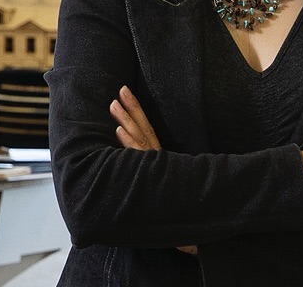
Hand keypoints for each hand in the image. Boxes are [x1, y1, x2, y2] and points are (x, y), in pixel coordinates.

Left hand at [109, 87, 196, 254]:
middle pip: (143, 126)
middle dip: (131, 107)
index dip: (136, 110)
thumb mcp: (161, 174)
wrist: (188, 212)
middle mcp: (155, 156)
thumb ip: (151, 162)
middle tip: (120, 90)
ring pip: (138, 137)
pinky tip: (118, 132)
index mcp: (158, 154)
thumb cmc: (170, 196)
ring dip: (125, 120)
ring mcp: (151, 164)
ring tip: (113, 104)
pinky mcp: (147, 174)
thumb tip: (135, 152)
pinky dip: (128, 142)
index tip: (125, 93)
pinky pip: (136, 156)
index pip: (147, 126)